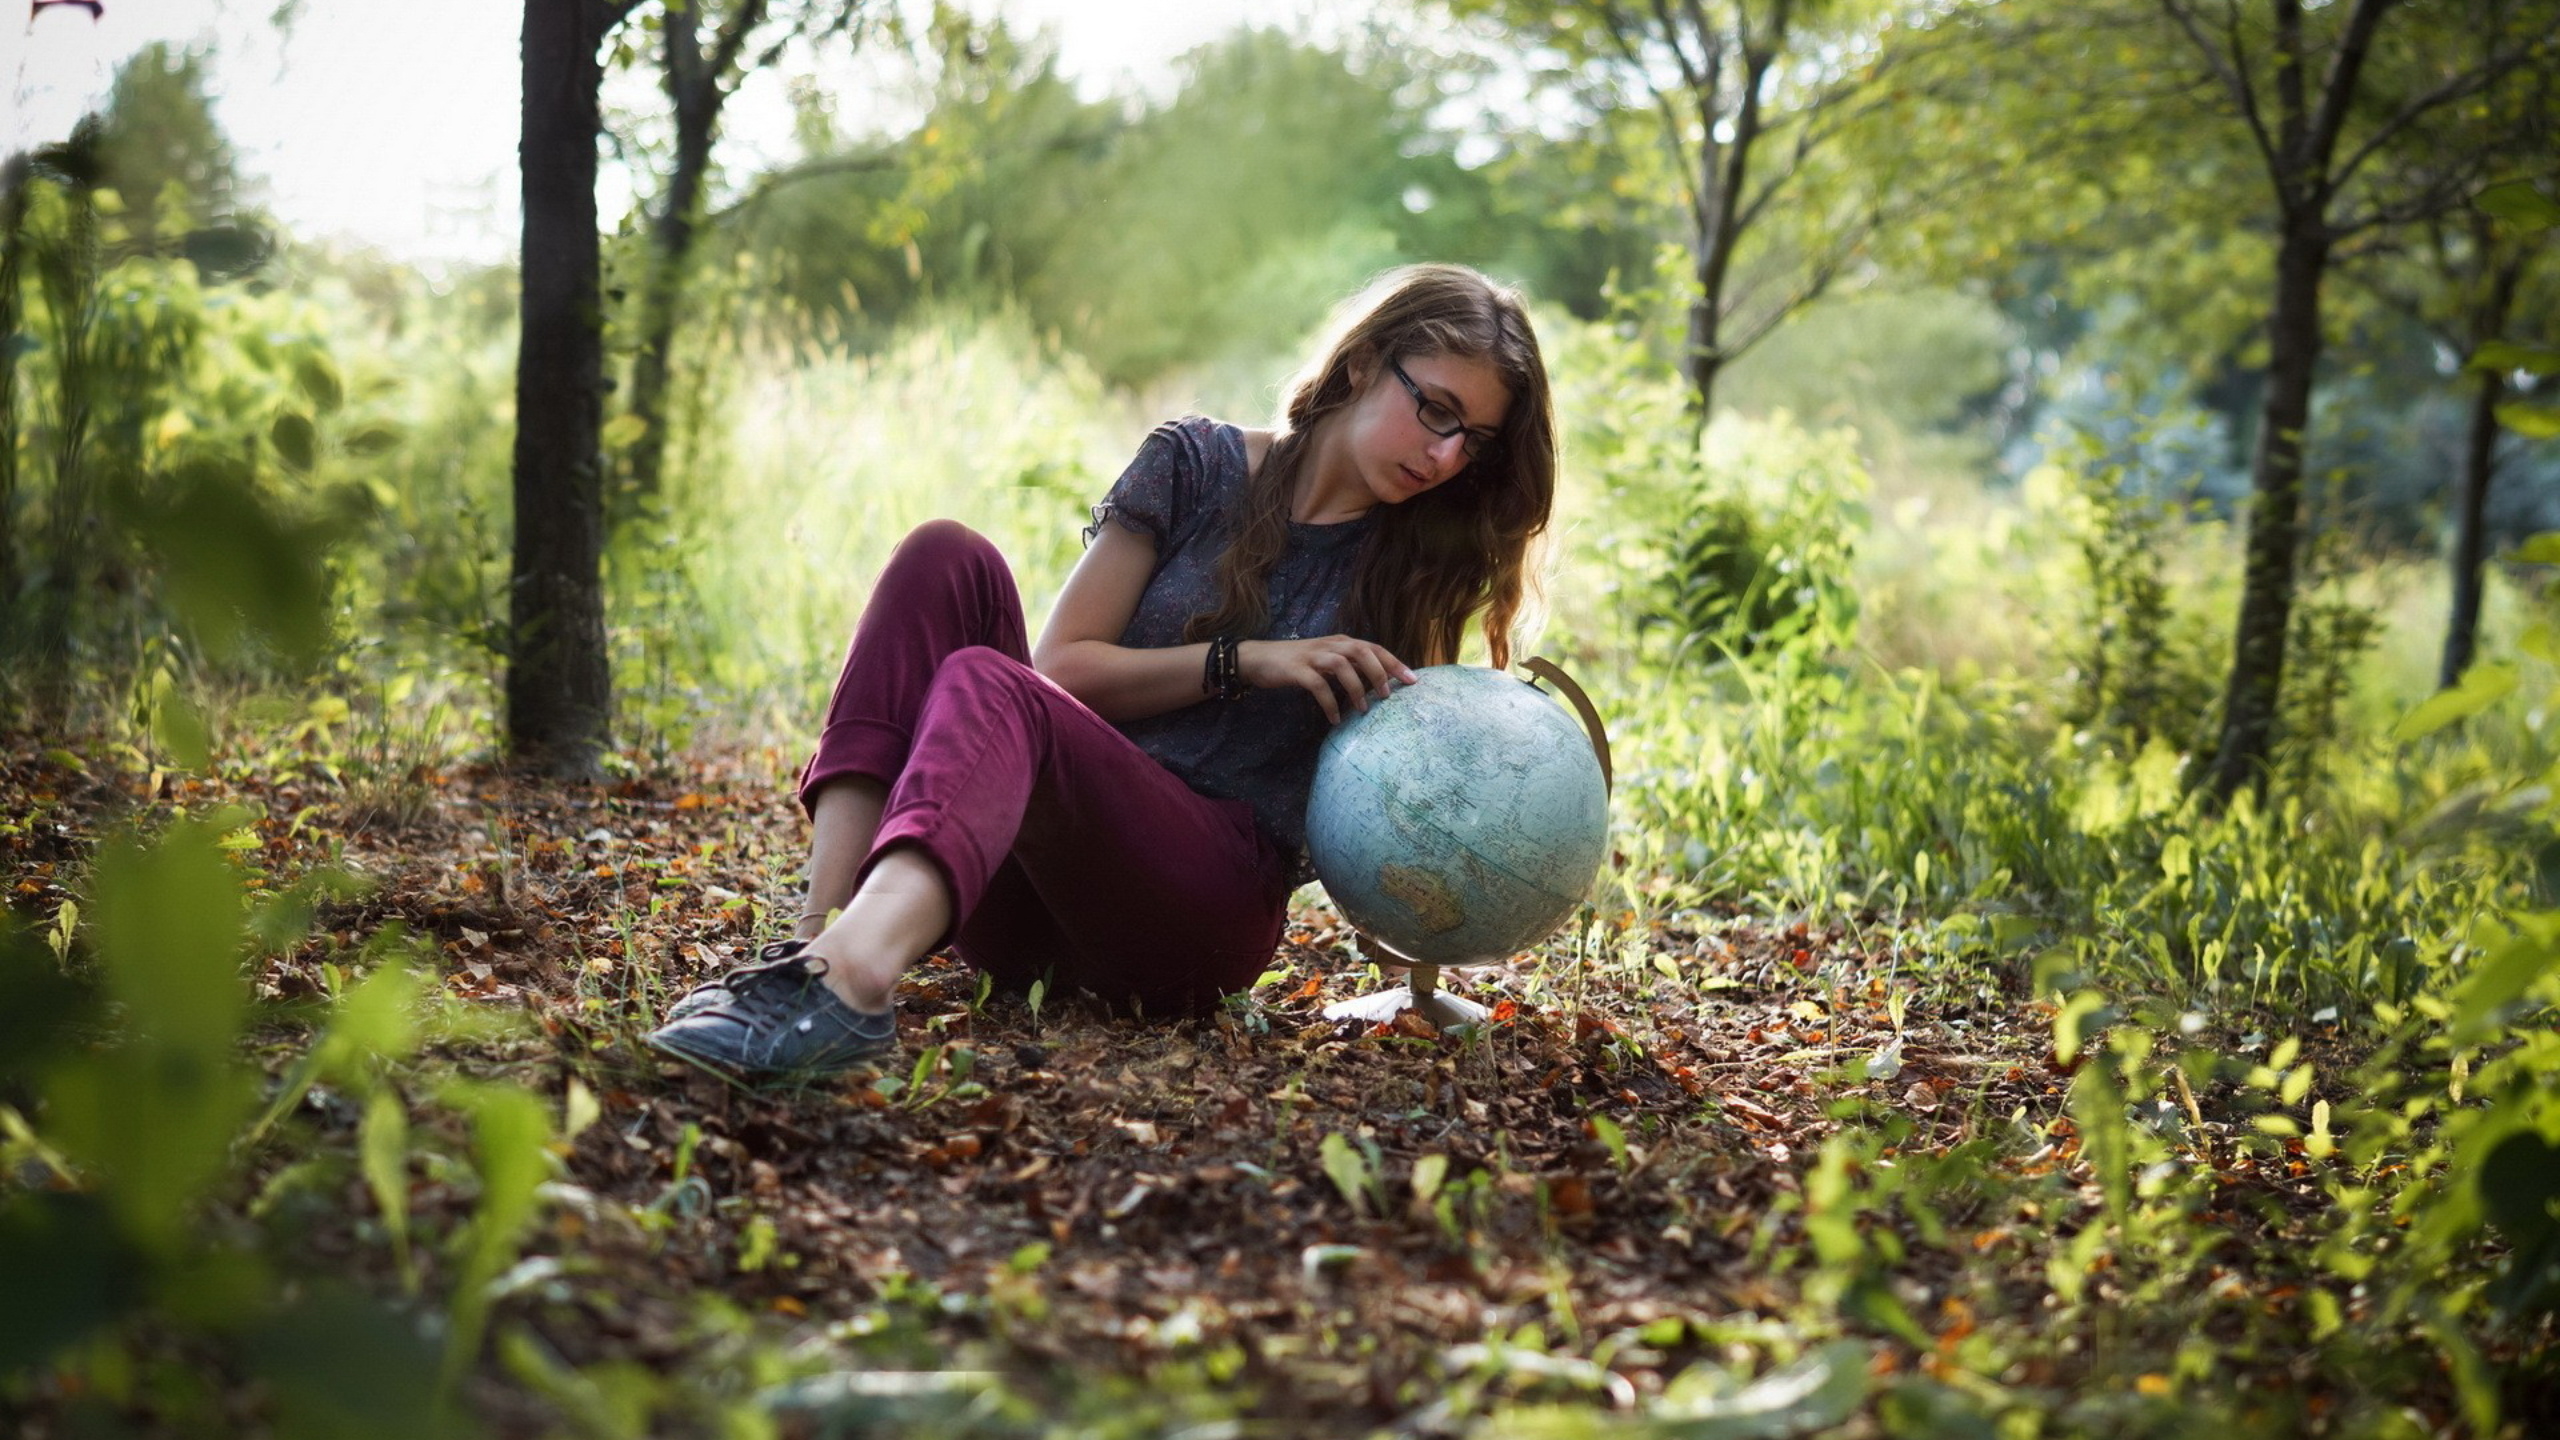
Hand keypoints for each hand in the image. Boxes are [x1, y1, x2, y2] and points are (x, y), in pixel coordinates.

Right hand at [1237, 636, 1418, 723]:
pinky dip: (1329, 702)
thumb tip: (1378, 683)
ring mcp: (1312, 656)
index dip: (1394, 662)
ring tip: (1363, 709)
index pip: (1374, 648)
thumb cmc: (1297, 663)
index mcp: (1340, 642)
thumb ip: (1350, 668)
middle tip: (1388, 695)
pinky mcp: (1296, 670)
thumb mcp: (1327, 661)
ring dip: (1356, 688)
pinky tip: (1334, 718)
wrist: (1257, 659)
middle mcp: (1330, 645)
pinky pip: (1317, 685)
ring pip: (1342, 665)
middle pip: (1362, 651)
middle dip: (1379, 672)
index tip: (1413, 680)